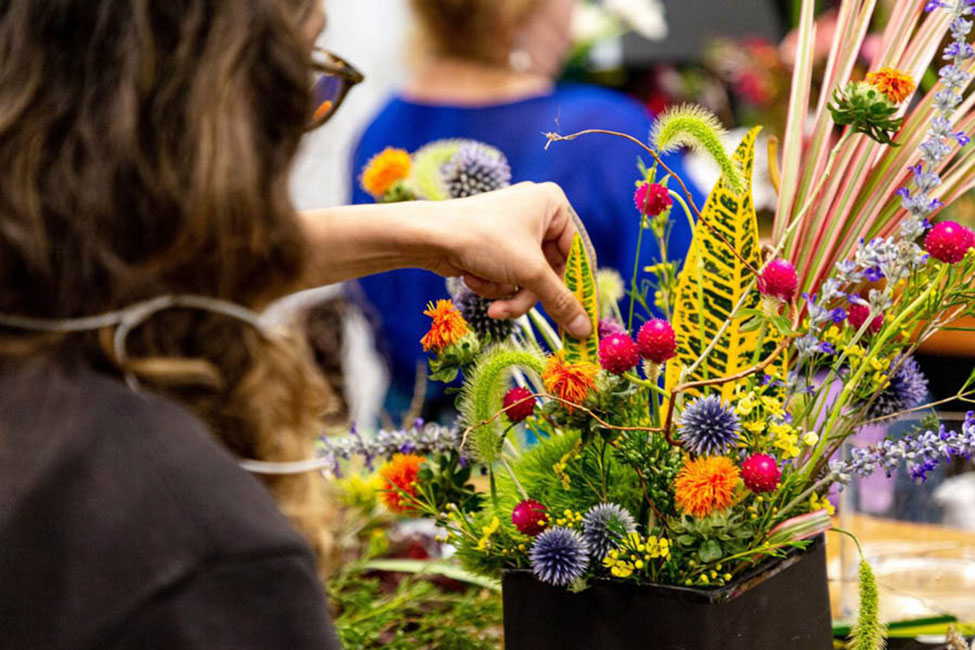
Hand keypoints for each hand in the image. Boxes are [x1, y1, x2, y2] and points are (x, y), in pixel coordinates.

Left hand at [421, 182, 592, 338]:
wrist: (428, 236)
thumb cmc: (484, 241)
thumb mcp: (529, 273)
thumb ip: (561, 302)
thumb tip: (586, 331)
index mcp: (554, 204)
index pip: (580, 254)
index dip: (580, 290)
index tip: (584, 321)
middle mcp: (537, 213)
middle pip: (551, 272)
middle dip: (529, 295)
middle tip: (524, 318)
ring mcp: (515, 230)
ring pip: (528, 279)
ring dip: (508, 294)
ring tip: (490, 300)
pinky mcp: (495, 247)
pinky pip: (508, 276)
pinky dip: (493, 285)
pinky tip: (473, 278)